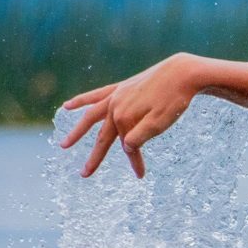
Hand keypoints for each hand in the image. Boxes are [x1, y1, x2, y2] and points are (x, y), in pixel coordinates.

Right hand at [59, 54, 202, 177]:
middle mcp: (116, 105)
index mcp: (125, 116)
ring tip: (64, 144)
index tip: (140, 174)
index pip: (126, 146)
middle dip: (95, 156)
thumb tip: (125, 148)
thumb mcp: (160, 122)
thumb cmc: (175, 100)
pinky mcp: (121, 87)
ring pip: (91, 116)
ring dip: (78, 131)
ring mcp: (116, 95)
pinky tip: (68, 105)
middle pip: (103, 136)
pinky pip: (96, 95)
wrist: (183, 73)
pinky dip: (82, 101)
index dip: (134, 161)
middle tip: (84, 174)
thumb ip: (140, 136)